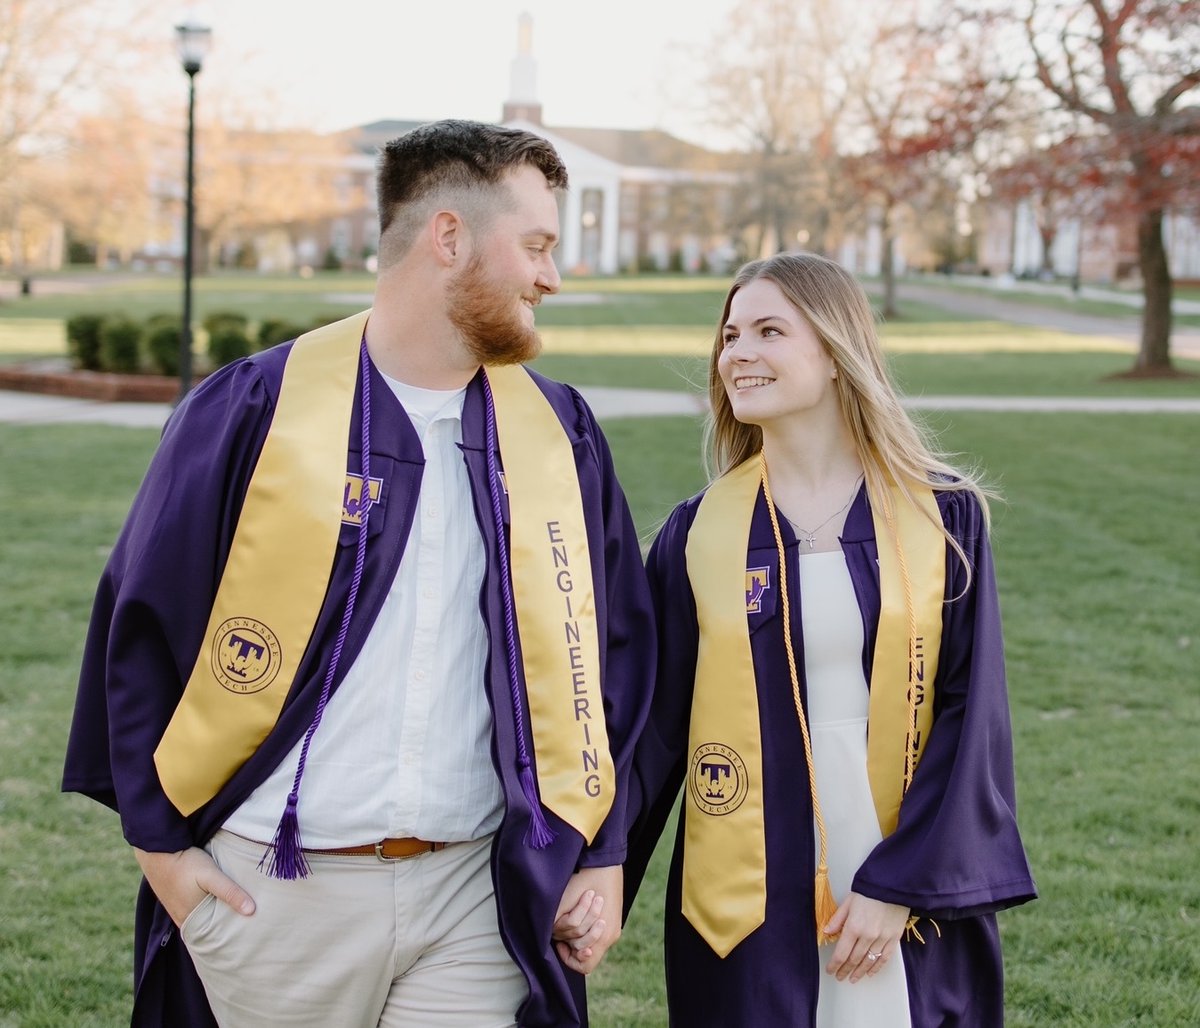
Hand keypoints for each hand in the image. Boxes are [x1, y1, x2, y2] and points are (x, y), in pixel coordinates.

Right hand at [134, 846, 255, 927]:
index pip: (212, 937)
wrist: (157, 850)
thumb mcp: (211, 875)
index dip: (227, 936)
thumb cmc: (186, 863)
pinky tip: (210, 905)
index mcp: (190, 920)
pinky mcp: (172, 899)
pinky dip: (201, 912)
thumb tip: (251, 911)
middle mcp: (181, 919)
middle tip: (242, 929)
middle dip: (221, 929)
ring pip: (198, 920)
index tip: (244, 936)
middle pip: (206, 929)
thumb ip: (230, 892)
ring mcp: (175, 910)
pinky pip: (190, 912)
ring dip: (211, 919)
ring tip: (230, 918)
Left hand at [552, 864, 622, 974]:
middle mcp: (611, 935)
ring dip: (580, 927)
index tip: (561, 943)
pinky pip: (597, 931)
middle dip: (573, 939)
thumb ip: (560, 925)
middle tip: (567, 922)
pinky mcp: (614, 919)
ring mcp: (614, 927)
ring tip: (577, 910)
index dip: (569, 959)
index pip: (584, 967)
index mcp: (603, 935)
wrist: (604, 861)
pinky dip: (587, 924)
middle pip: (585, 951)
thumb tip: (554, 938)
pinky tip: (581, 909)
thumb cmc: (585, 880)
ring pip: (591, 941)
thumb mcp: (567, 903)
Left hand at [822, 891, 907, 982]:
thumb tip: (827, 932)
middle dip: (845, 970)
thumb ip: (837, 919)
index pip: (841, 952)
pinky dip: (876, 967)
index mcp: (854, 926)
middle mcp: (867, 936)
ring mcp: (882, 939)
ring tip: (853, 978)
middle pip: (854, 960)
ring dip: (860, 972)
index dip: (835, 964)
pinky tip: (870, 972)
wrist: (893, 885)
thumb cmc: (869, 891)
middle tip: (840, 976)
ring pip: (868, 961)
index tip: (831, 970)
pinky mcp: (894, 938)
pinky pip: (885, 958)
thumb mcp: (848, 902)